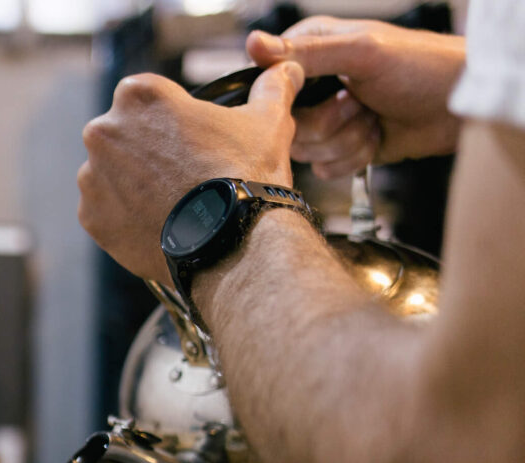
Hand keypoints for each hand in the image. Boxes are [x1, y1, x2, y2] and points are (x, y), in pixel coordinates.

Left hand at [78, 62, 302, 282]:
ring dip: (134, 184)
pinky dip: (127, 217)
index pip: (150, 98)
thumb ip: (271, 88)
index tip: (191, 140)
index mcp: (138, 95)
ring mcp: (91, 177)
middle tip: (184, 175)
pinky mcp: (90, 217)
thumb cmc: (246, 174)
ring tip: (173, 202)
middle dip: (149, 152)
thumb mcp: (267, 120)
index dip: (173, 119)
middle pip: (125, 136)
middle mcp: (103, 131)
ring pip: (112, 174)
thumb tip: (286, 70)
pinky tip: (158, 223)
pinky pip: (106, 211)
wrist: (230, 241)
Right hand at [248, 17, 465, 178]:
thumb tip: (252, 43)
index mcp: (310, 51)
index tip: (326, 90)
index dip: (289, 99)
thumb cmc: (422, 67)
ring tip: (373, 118)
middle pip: (286, 126)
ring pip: (306, 150)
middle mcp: (314, 86)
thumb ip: (306, 52)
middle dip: (329, 123)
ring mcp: (327, 118)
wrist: (461, 107)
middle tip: (359, 103)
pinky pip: (324, 168)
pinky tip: (377, 138)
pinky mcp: (342, 147)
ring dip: (347, 140)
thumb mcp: (362, 52)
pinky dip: (355, 158)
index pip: (267, 85)